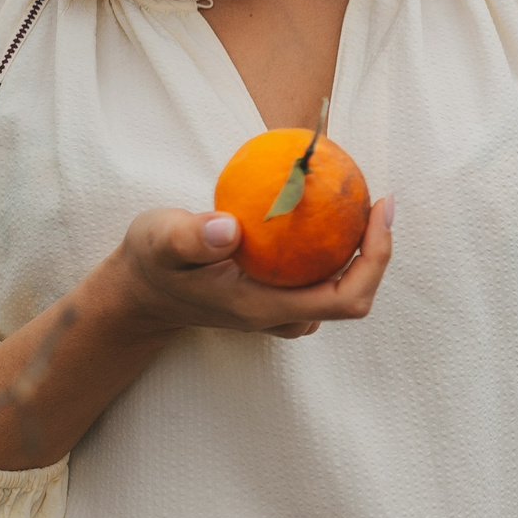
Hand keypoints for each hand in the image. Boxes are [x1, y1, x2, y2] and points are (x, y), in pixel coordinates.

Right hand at [112, 195, 395, 338]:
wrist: (137, 295)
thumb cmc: (150, 264)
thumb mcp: (159, 241)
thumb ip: (190, 238)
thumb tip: (230, 228)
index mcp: (262, 308)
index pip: (342, 299)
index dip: (375, 259)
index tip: (379, 209)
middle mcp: (277, 316)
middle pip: (352, 299)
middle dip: (377, 254)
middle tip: (378, 201)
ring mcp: (277, 312)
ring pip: (338, 293)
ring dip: (359, 255)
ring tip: (360, 206)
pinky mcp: (272, 299)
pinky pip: (318, 281)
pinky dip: (333, 251)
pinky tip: (326, 214)